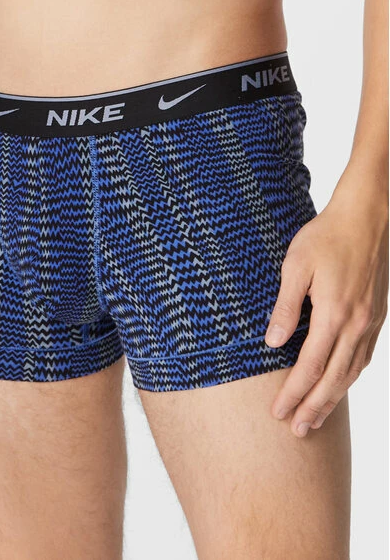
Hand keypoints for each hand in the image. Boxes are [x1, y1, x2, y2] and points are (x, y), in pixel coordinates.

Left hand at [265, 189, 387, 437]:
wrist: (366, 217)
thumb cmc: (325, 237)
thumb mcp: (295, 266)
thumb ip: (285, 307)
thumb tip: (273, 344)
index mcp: (333, 314)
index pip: (310, 367)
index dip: (293, 394)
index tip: (277, 414)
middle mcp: (356, 325)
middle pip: (333, 379)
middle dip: (313, 408)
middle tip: (297, 431)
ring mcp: (370, 322)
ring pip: (352, 372)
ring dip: (333, 398)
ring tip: (317, 418)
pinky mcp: (376, 316)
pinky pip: (364, 357)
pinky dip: (350, 377)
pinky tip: (340, 384)